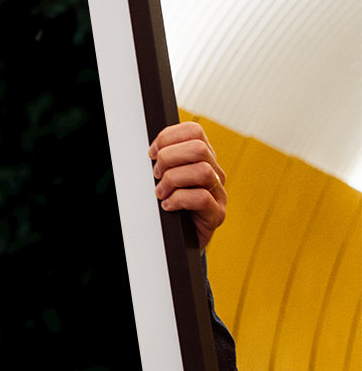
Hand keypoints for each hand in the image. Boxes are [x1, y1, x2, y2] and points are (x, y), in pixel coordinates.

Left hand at [149, 122, 226, 249]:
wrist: (181, 239)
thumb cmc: (172, 204)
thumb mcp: (166, 177)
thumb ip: (165, 161)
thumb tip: (152, 151)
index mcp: (202, 157)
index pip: (193, 131)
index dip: (169, 137)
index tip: (152, 153)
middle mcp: (214, 172)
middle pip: (198, 148)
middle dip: (170, 158)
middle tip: (157, 174)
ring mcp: (218, 193)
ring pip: (202, 171)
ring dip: (173, 180)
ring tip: (161, 192)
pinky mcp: (216, 214)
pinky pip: (201, 198)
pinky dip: (178, 200)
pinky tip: (168, 206)